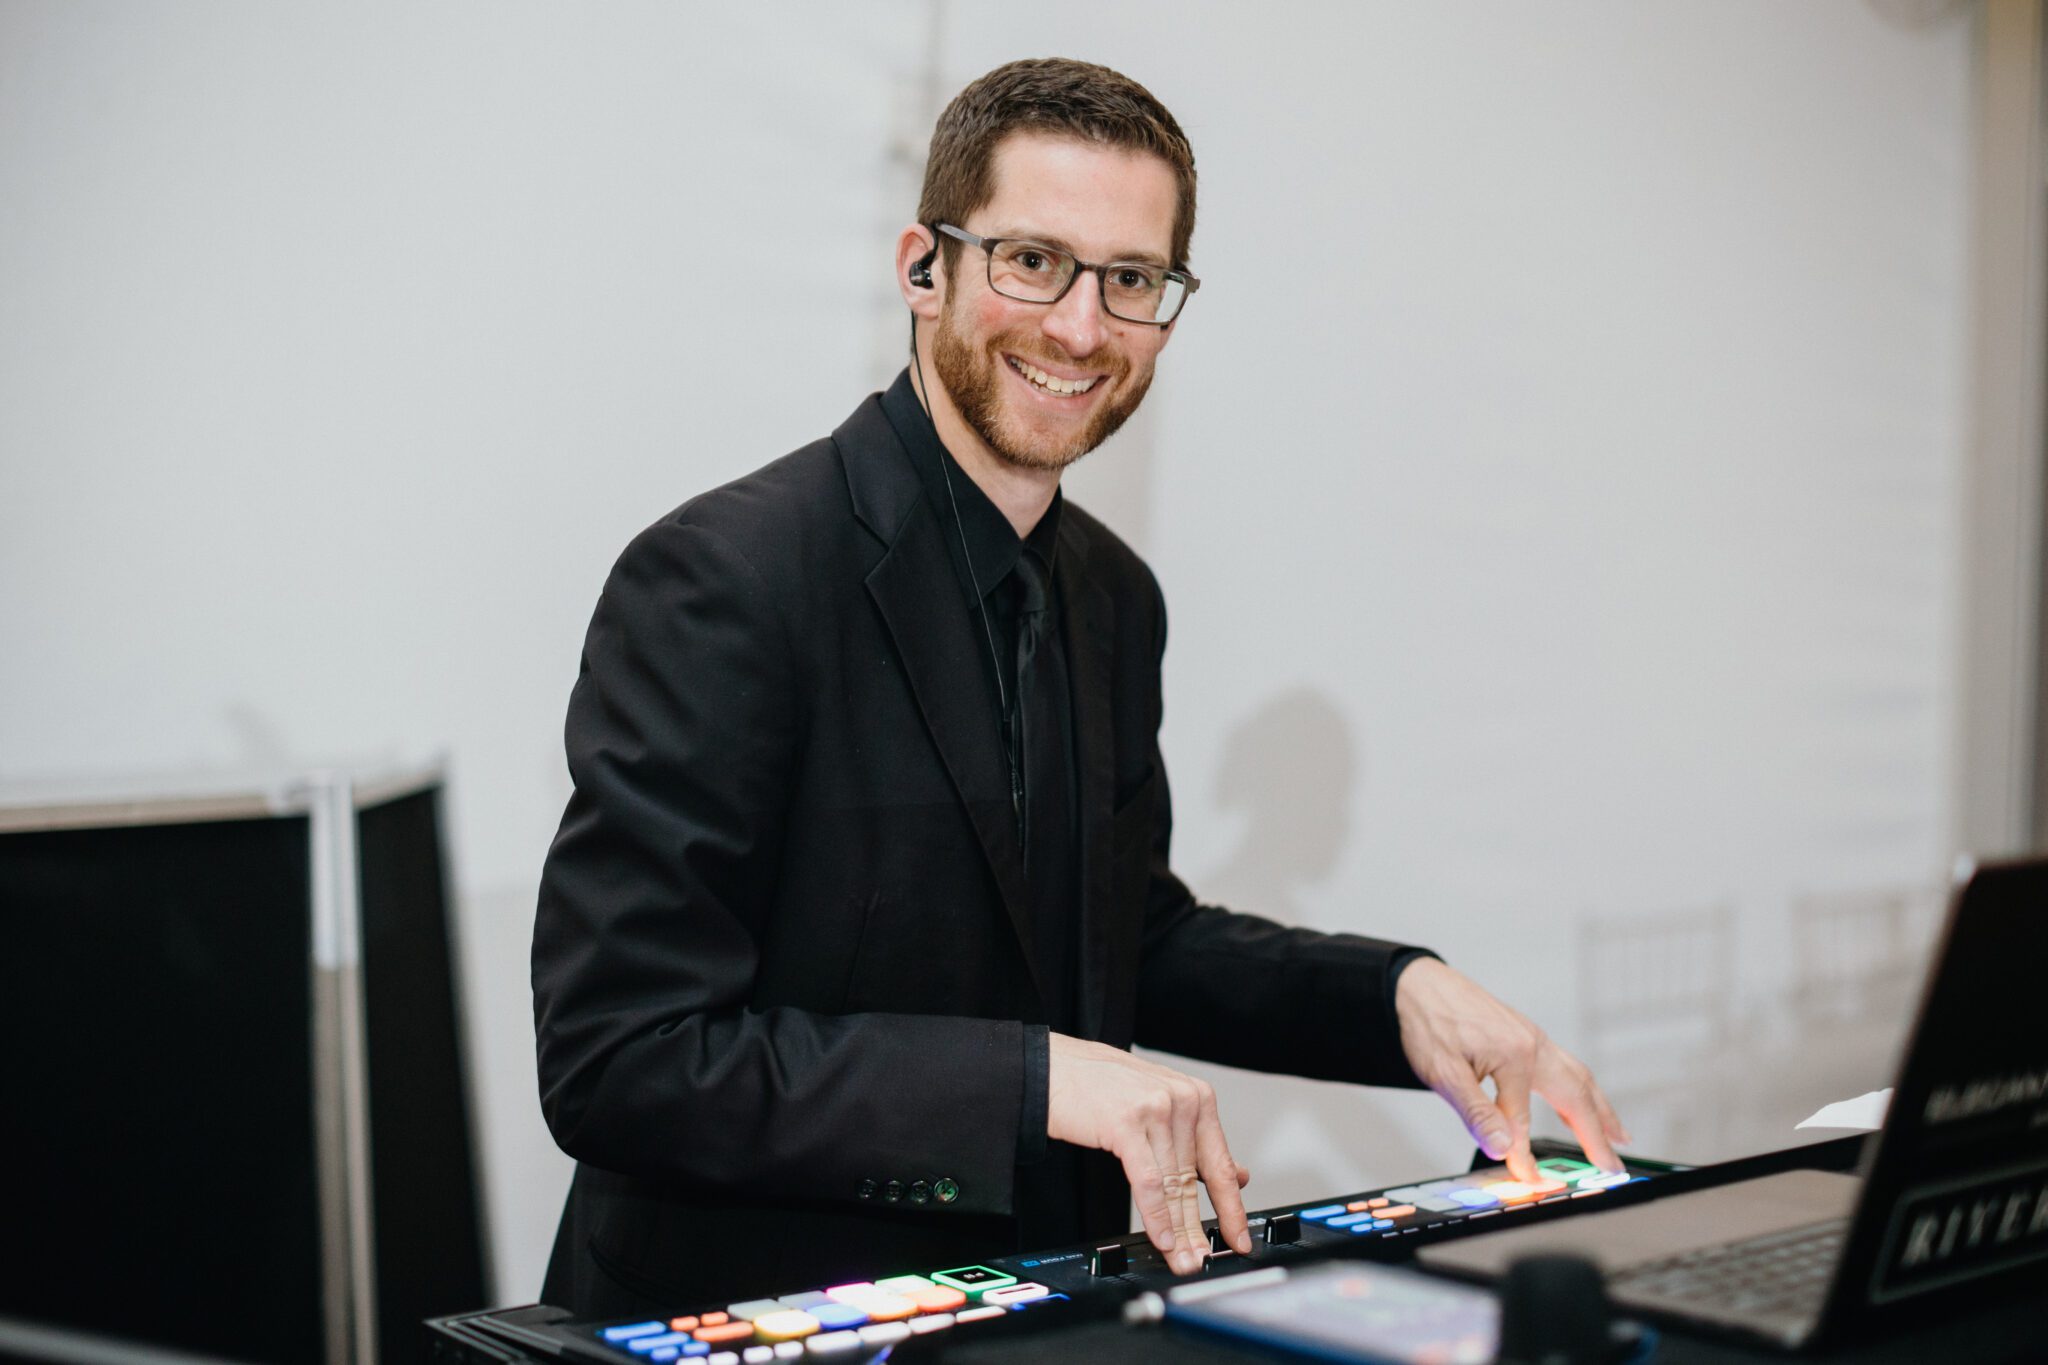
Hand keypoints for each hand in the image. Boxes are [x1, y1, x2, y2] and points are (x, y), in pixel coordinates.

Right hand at [1046, 1033, 1251, 1274]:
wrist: (1051, 1069)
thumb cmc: (1099, 1088)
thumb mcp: (1158, 1107)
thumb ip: (1194, 1140)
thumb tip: (1238, 1175)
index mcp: (1195, 1096)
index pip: (1221, 1162)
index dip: (1232, 1207)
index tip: (1239, 1237)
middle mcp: (1182, 1100)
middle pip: (1196, 1179)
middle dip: (1200, 1226)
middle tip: (1204, 1259)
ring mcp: (1155, 1109)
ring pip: (1173, 1184)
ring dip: (1179, 1229)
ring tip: (1183, 1259)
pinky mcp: (1127, 1123)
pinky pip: (1148, 1182)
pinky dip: (1157, 1216)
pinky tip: (1162, 1238)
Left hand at [1394, 957, 1631, 1180]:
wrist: (1415, 982)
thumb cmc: (1427, 1021)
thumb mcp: (1443, 1072)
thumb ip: (1476, 1112)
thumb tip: (1502, 1148)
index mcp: (1515, 1055)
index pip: (1523, 1121)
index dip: (1525, 1156)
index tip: (1530, 1181)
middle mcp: (1533, 1044)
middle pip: (1577, 1095)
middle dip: (1599, 1133)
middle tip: (1613, 1165)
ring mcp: (1532, 1037)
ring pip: (1578, 1077)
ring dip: (1600, 1109)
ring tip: (1617, 1136)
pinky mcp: (1525, 1034)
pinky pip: (1565, 1066)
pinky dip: (1581, 1089)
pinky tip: (1580, 1101)